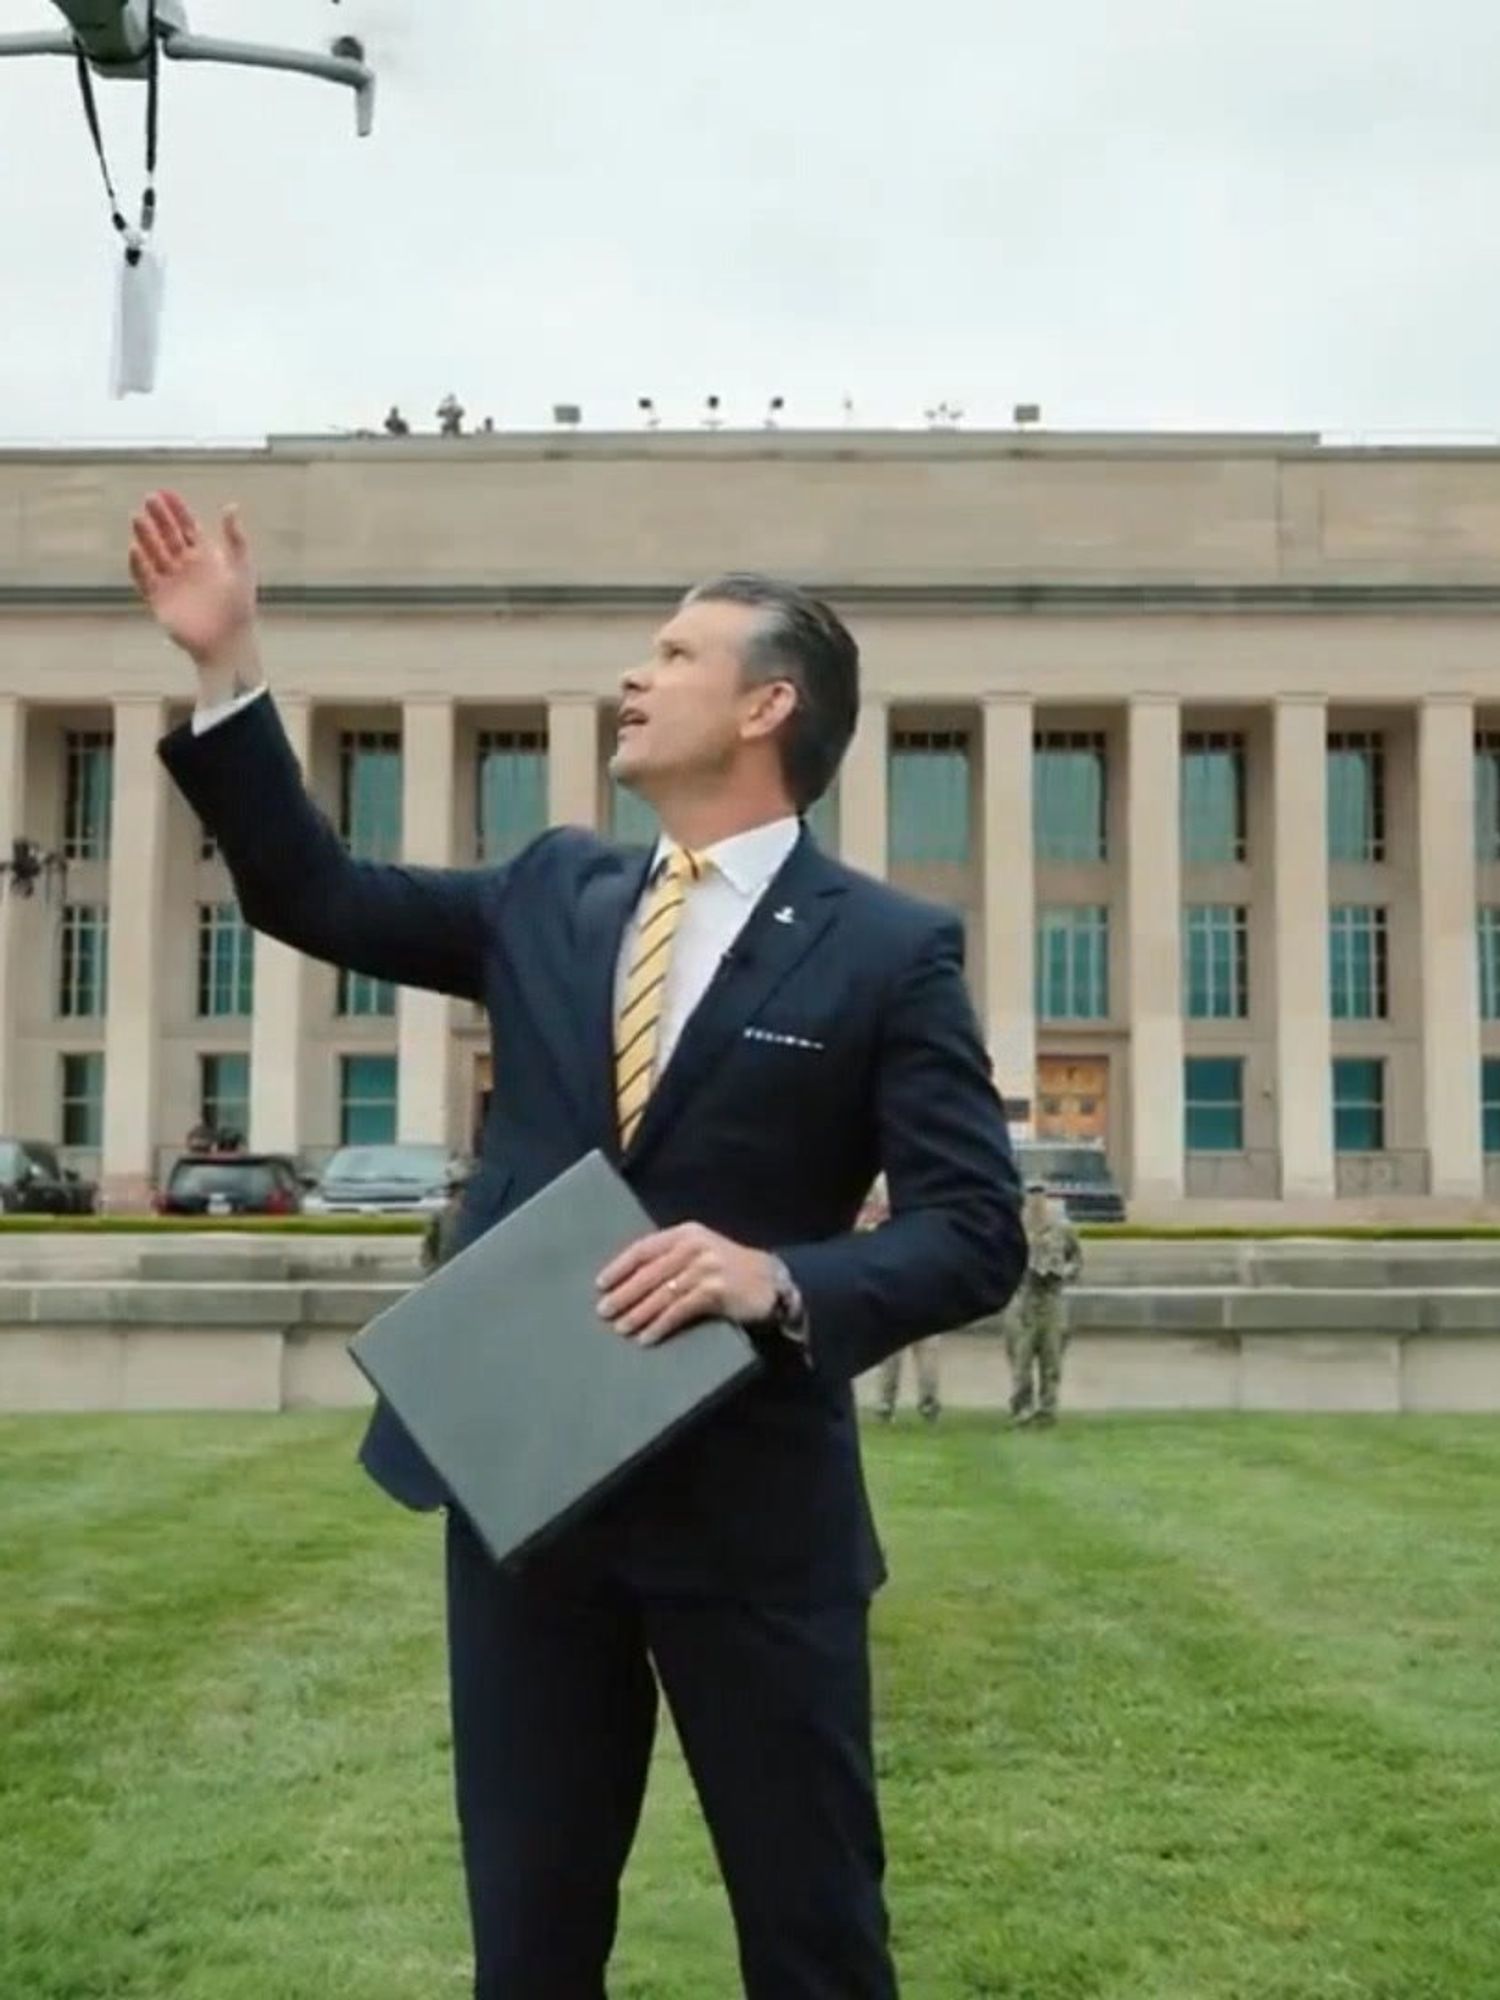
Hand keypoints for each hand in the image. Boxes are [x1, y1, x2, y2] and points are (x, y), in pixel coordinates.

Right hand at [128, 489, 257, 676]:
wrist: (229, 641)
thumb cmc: (239, 607)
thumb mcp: (242, 567)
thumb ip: (235, 538)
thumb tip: (230, 506)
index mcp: (205, 557)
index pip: (186, 527)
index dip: (176, 510)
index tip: (165, 493)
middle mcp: (185, 566)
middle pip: (167, 536)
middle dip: (158, 518)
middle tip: (149, 499)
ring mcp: (171, 581)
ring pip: (153, 553)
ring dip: (145, 536)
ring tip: (138, 518)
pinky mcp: (159, 599)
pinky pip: (144, 578)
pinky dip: (138, 565)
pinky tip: (135, 549)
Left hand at [597, 1224, 778, 1346]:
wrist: (771, 1282)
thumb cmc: (728, 1269)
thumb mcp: (700, 1253)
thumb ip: (670, 1259)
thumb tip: (628, 1283)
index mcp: (685, 1233)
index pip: (643, 1248)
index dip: (619, 1267)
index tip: (600, 1285)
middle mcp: (694, 1246)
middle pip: (649, 1272)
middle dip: (624, 1294)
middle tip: (603, 1312)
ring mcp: (706, 1267)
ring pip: (662, 1293)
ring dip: (638, 1313)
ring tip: (621, 1329)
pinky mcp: (716, 1290)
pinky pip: (680, 1310)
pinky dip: (660, 1325)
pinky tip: (647, 1338)